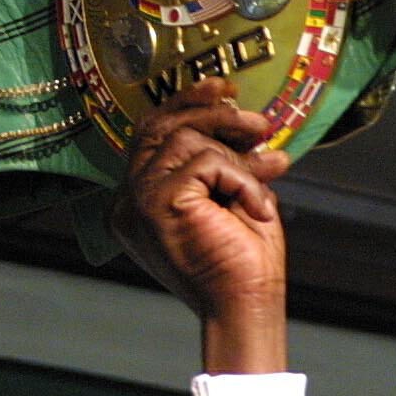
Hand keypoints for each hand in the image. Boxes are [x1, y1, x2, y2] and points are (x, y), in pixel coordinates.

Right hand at [108, 78, 291, 372]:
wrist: (247, 305)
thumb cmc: (245, 262)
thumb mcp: (237, 198)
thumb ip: (230, 163)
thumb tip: (248, 124)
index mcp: (139, 200)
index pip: (151, 134)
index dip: (186, 104)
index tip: (225, 90)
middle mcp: (128, 199)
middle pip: (160, 126)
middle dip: (210, 111)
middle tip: (256, 121)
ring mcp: (136, 199)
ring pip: (186, 140)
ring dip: (237, 157)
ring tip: (267, 176)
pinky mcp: (156, 202)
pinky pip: (205, 162)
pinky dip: (242, 179)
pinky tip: (256, 208)